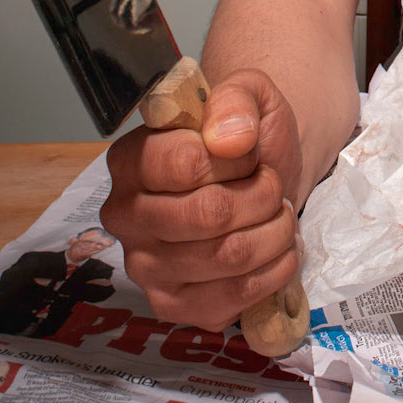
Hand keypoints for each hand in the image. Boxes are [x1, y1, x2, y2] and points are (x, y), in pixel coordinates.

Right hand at [100, 71, 303, 333]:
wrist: (262, 178)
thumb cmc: (246, 138)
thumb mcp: (248, 95)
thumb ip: (236, 99)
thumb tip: (230, 139)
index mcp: (130, 160)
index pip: (188, 163)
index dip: (238, 157)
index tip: (250, 152)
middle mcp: (125, 217)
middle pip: (210, 215)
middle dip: (262, 195)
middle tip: (272, 185)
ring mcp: (145, 268)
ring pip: (228, 256)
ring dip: (274, 231)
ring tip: (277, 213)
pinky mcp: (174, 307)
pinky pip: (236, 297)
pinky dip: (275, 268)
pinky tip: (277, 248)